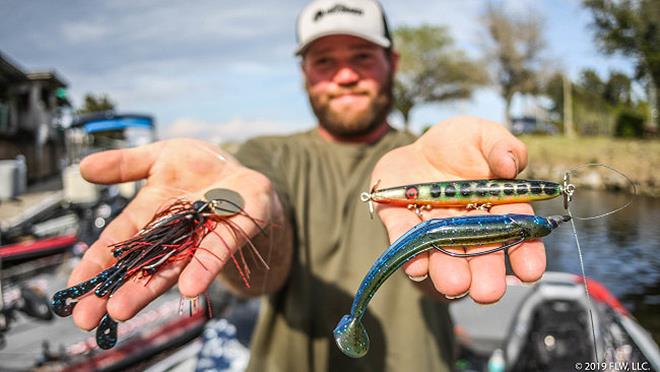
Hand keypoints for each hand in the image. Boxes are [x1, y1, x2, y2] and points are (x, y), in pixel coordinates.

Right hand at [68, 139, 274, 329]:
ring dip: (150, 288)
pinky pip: (219, 248)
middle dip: (116, 289)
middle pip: (142, 264)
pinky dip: (205, 266)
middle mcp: (174, 234)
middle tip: (88, 318)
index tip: (73, 291)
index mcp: (151, 215)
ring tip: (123, 310)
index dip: (95, 265)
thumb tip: (83, 168)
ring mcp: (205, 235)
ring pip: (175, 265)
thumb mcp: (161, 157)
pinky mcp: (237, 228)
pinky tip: (190, 286)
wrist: (244, 175)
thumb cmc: (200, 170)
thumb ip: (126, 164)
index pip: (117, 243)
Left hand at [372, 116, 543, 302]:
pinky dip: (409, 252)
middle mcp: (468, 225)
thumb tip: (510, 166)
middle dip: (484, 275)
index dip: (525, 253)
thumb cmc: (460, 143)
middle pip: (479, 253)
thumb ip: (501, 147)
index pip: (516, 232)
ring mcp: (434, 226)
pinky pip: (404, 238)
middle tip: (487, 293)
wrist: (416, 145)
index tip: (529, 272)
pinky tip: (416, 266)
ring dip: (448, 271)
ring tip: (453, 285)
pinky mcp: (400, 221)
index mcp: (496, 207)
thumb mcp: (484, 135)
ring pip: (443, 254)